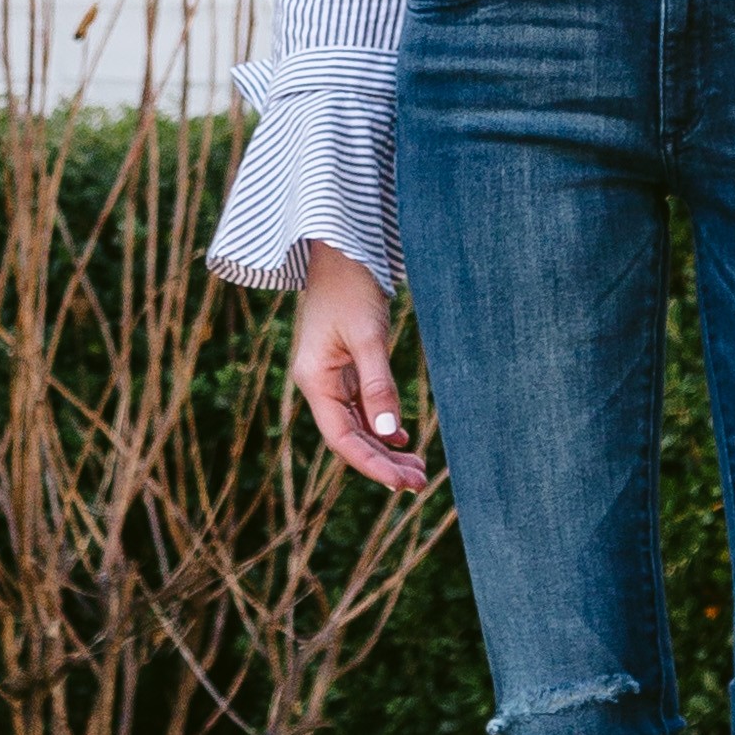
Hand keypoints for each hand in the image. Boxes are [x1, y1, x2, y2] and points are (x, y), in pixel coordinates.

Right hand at [292, 246, 426, 491]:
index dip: (373, 465)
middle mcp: (318, 384)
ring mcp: (330, 376)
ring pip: (357, 424)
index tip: (403, 484)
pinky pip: (361, 405)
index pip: (342, 439)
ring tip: (418, 466)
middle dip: (383, 462)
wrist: (340, 249)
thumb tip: (390, 434)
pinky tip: (402, 436)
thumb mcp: (368, 336)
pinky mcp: (343, 365)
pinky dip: (381, 422)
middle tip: (420, 482)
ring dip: (385, 446)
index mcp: (315, 380)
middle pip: (350, 437)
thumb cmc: (350, 286)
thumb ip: (378, 386)